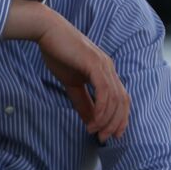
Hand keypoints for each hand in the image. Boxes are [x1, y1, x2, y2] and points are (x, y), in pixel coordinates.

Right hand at [6, 1, 128, 141]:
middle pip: (123, 102)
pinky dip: (101, 109)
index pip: (121, 99)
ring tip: (95, 131)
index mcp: (106, 71)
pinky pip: (104, 92)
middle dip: (116, 123)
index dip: (119, 119)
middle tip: (103, 138)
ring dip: (107, 120)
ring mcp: (104, 66)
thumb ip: (82, 101)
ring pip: (115, 99)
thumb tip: (89, 120)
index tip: (110, 135)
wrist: (47, 32)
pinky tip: (93, 120)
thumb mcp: (71, 82)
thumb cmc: (58, 53)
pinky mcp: (95, 64)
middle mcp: (110, 68)